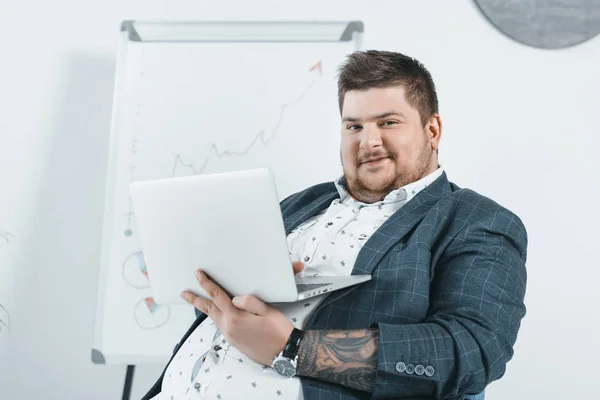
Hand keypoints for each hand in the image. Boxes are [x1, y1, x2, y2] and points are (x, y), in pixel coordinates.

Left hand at [180, 262, 304, 365]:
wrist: (284, 353)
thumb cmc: (278, 331)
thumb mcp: (267, 311)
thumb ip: (250, 302)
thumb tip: (235, 298)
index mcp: (235, 317)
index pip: (216, 296)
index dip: (206, 283)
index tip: (198, 274)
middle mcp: (229, 327)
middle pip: (208, 309)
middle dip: (195, 299)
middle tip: (183, 292)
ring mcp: (230, 336)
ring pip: (213, 318)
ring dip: (204, 308)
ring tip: (197, 301)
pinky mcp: (233, 341)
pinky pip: (221, 325)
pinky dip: (216, 316)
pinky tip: (219, 313)